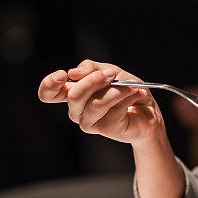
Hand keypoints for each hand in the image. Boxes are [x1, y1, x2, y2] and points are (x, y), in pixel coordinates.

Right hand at [38, 60, 164, 145]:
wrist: (149, 111)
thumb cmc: (127, 91)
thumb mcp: (111, 72)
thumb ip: (92, 69)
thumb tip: (74, 73)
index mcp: (73, 93)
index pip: (48, 93)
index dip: (49, 84)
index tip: (63, 75)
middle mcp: (76, 109)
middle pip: (74, 94)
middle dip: (95, 79)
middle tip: (113, 74)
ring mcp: (88, 121)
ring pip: (96, 102)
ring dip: (117, 90)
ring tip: (132, 87)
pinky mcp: (103, 129)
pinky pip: (113, 110)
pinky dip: (127, 97)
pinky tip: (136, 95)